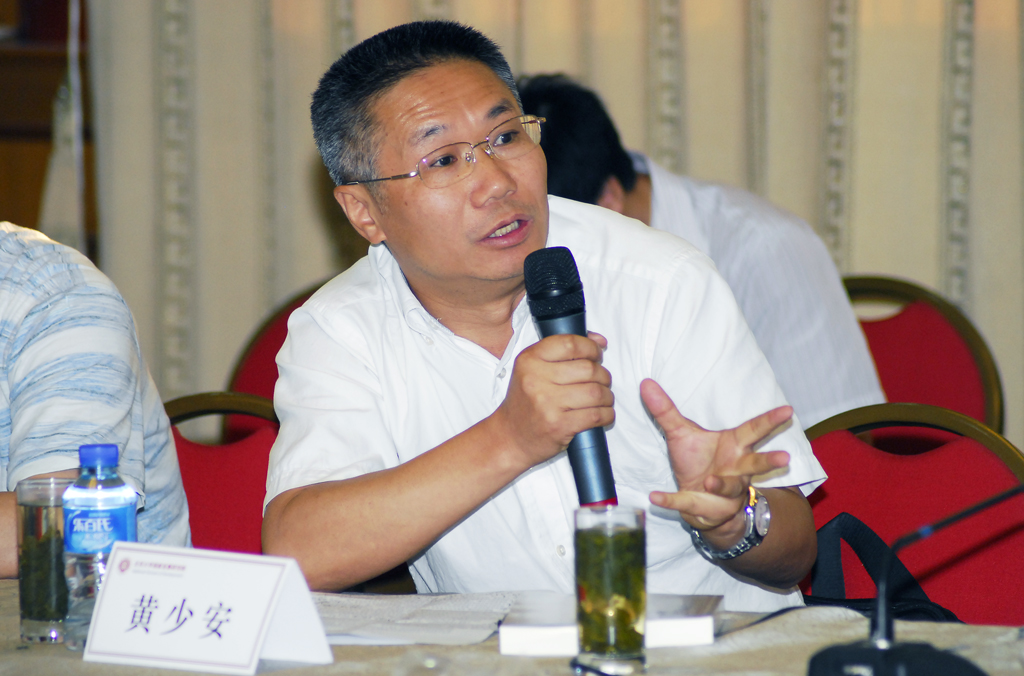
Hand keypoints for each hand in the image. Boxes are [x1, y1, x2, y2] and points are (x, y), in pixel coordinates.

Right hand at [494, 332, 613, 468]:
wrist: (510, 437)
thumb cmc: (526, 402)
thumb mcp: (533, 370)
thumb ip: (563, 351)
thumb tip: (599, 341)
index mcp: (529, 360)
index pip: (570, 344)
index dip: (590, 348)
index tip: (596, 355)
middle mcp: (536, 380)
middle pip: (588, 369)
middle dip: (603, 375)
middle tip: (601, 382)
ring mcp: (547, 404)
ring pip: (596, 392)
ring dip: (607, 396)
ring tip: (603, 399)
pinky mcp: (559, 425)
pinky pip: (596, 415)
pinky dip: (607, 414)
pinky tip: (603, 414)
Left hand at [641, 378, 791, 541]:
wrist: (698, 502)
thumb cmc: (698, 462)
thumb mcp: (681, 434)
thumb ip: (666, 410)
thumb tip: (645, 383)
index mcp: (735, 447)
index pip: (755, 430)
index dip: (771, 420)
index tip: (789, 410)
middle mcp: (737, 470)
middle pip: (756, 463)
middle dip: (769, 461)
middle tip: (785, 458)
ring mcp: (726, 492)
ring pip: (729, 488)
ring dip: (722, 484)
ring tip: (710, 480)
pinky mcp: (706, 508)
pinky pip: (687, 503)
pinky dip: (671, 500)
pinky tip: (654, 497)